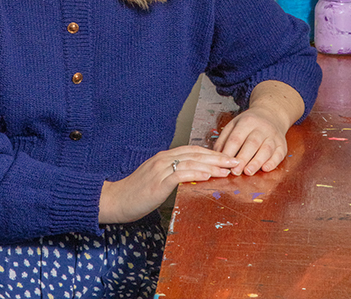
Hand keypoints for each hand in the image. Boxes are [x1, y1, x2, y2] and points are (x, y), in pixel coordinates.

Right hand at [98, 145, 238, 223]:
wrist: (115, 200)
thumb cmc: (135, 194)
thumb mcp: (156, 181)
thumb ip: (172, 176)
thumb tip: (192, 179)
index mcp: (164, 158)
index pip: (192, 151)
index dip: (211, 153)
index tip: (228, 158)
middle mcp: (163, 159)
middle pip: (195, 154)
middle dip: (218, 157)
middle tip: (235, 160)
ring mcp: (160, 169)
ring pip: (191, 161)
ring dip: (212, 164)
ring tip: (227, 168)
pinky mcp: (158, 181)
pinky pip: (180, 174)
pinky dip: (195, 172)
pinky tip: (207, 175)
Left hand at [213, 106, 287, 175]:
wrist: (271, 115)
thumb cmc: (248, 123)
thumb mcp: (234, 125)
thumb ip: (224, 139)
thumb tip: (216, 156)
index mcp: (247, 122)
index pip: (236, 137)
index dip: (230, 151)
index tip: (224, 163)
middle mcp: (261, 128)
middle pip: (252, 143)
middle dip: (243, 158)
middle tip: (235, 171)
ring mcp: (273, 136)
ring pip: (266, 149)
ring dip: (257, 162)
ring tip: (248, 172)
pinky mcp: (282, 144)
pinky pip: (279, 154)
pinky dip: (273, 162)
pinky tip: (265, 169)